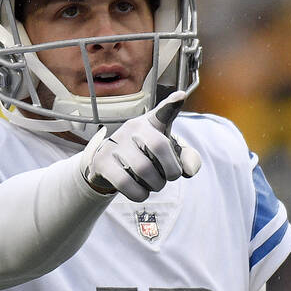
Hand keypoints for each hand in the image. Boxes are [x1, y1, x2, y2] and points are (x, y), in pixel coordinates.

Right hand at [80, 90, 201, 201]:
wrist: (110, 167)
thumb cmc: (146, 158)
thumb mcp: (170, 155)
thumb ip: (188, 160)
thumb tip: (188, 170)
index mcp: (151, 123)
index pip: (163, 112)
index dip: (172, 105)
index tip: (181, 96)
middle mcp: (133, 128)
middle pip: (160, 147)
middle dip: (171, 171)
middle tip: (168, 178)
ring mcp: (115, 143)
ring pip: (143, 169)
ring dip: (155, 185)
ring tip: (153, 184)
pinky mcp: (102, 162)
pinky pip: (126, 183)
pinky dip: (139, 193)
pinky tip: (140, 191)